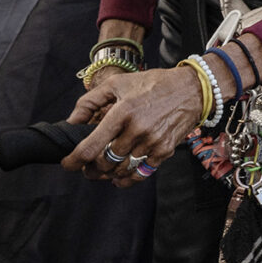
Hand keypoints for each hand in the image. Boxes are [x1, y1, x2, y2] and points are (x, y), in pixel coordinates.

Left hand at [64, 65, 205, 187]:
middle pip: (104, 162)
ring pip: (121, 170)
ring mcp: (152, 142)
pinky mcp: (165, 150)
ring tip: (104, 170)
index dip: (74, 161)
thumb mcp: (119, 83)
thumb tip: (71, 122)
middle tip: (87, 167)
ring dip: (108, 174)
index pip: (90, 147)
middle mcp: (137, 129)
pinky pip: (142, 173)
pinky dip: (127, 179)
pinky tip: (120, 177)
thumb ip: (90, 101)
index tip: (68, 164)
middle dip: (91, 168)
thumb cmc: (154, 83)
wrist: (193, 88)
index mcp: (122, 112)